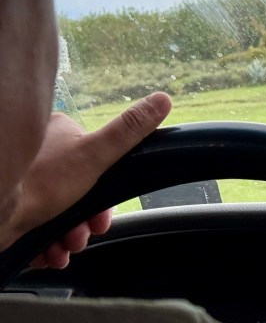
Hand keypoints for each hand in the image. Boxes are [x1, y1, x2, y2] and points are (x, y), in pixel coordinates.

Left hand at [2, 92, 172, 268]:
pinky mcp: (13, 205)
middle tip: (83, 235)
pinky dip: (46, 244)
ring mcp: (24, 181)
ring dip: (67, 236)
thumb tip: (163, 99)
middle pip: (78, 192)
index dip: (104, 193)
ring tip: (64, 247)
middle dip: (84, 222)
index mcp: (58, 133)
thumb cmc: (40, 182)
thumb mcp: (95, 154)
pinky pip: (36, 227)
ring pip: (58, 212)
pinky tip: (49, 253)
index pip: (95, 162)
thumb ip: (129, 130)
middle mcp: (38, 153)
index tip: (103, 214)